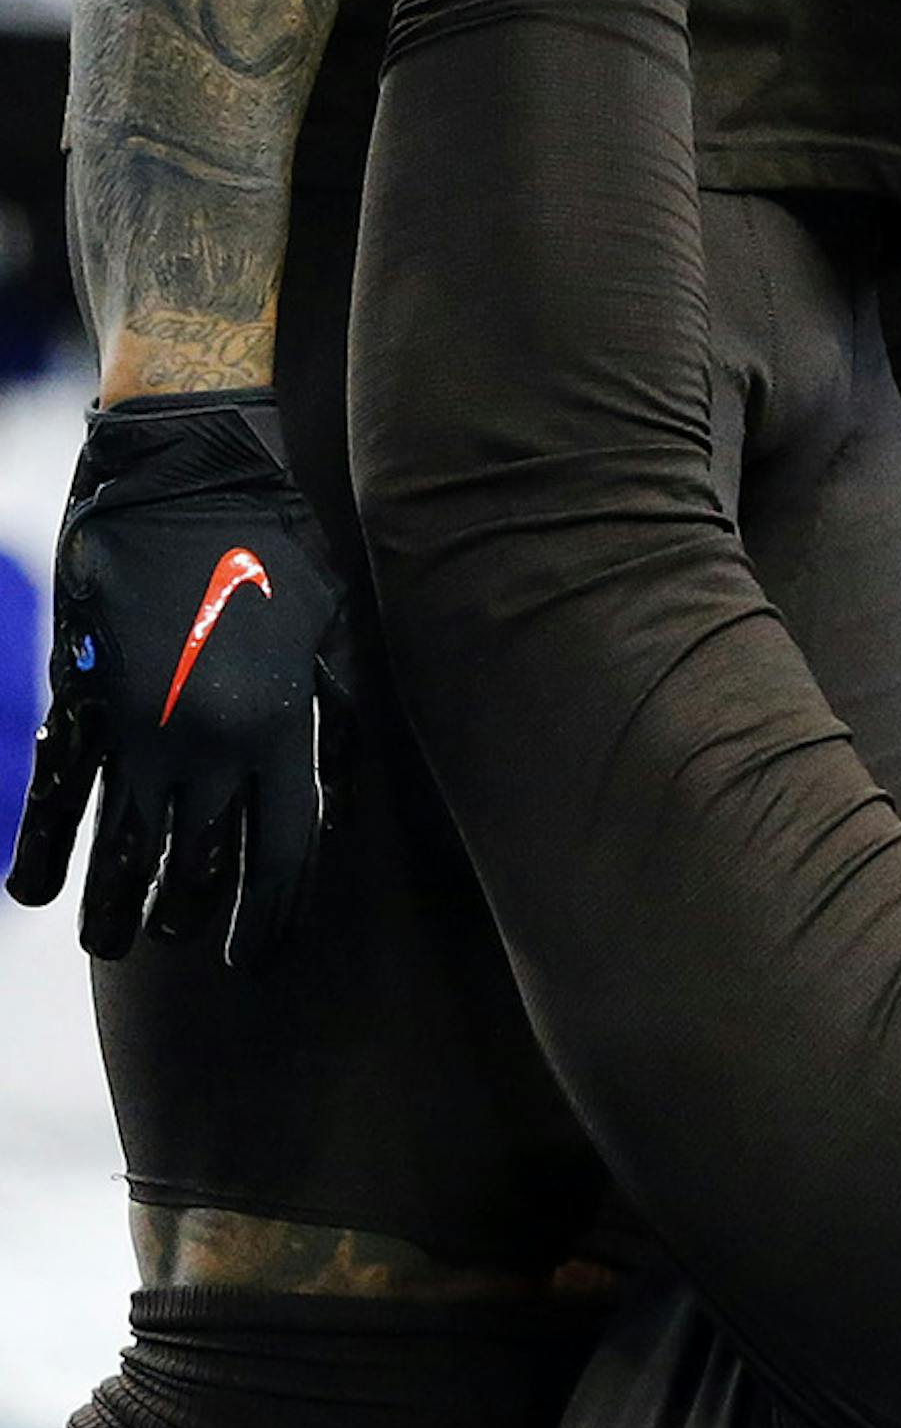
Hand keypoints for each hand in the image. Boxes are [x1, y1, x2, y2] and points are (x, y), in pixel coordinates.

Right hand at [6, 394, 347, 967]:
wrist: (183, 467)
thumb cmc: (272, 547)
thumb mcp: (331, 631)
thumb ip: (335, 725)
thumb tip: (334, 814)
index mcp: (280, 728)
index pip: (281, 860)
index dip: (268, 924)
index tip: (250, 960)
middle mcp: (209, 742)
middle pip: (195, 872)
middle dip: (185, 917)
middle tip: (175, 932)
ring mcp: (137, 725)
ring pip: (121, 856)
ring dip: (112, 914)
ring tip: (110, 941)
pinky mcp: (78, 698)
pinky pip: (53, 802)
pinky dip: (40, 859)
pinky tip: (37, 892)